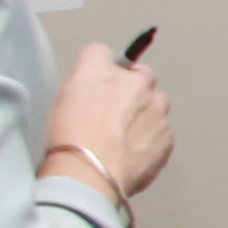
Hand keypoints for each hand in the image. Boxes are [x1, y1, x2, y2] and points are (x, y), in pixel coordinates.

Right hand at [44, 43, 171, 203]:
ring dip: (146, 112)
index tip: (97, 83)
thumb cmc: (66, 142)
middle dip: (132, 88)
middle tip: (116, 112)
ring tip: (125, 137)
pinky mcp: (167, 134)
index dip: (98, 68)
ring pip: (156, 102)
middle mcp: (133, 82)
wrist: (89, 175)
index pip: (100, 52)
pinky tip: (134, 153)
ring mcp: (155, 108)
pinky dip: (151, 138)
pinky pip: (162, 130)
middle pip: (140, 74)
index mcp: (98, 70)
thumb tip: (94, 93)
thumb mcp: (60, 104)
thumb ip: (83, 89)